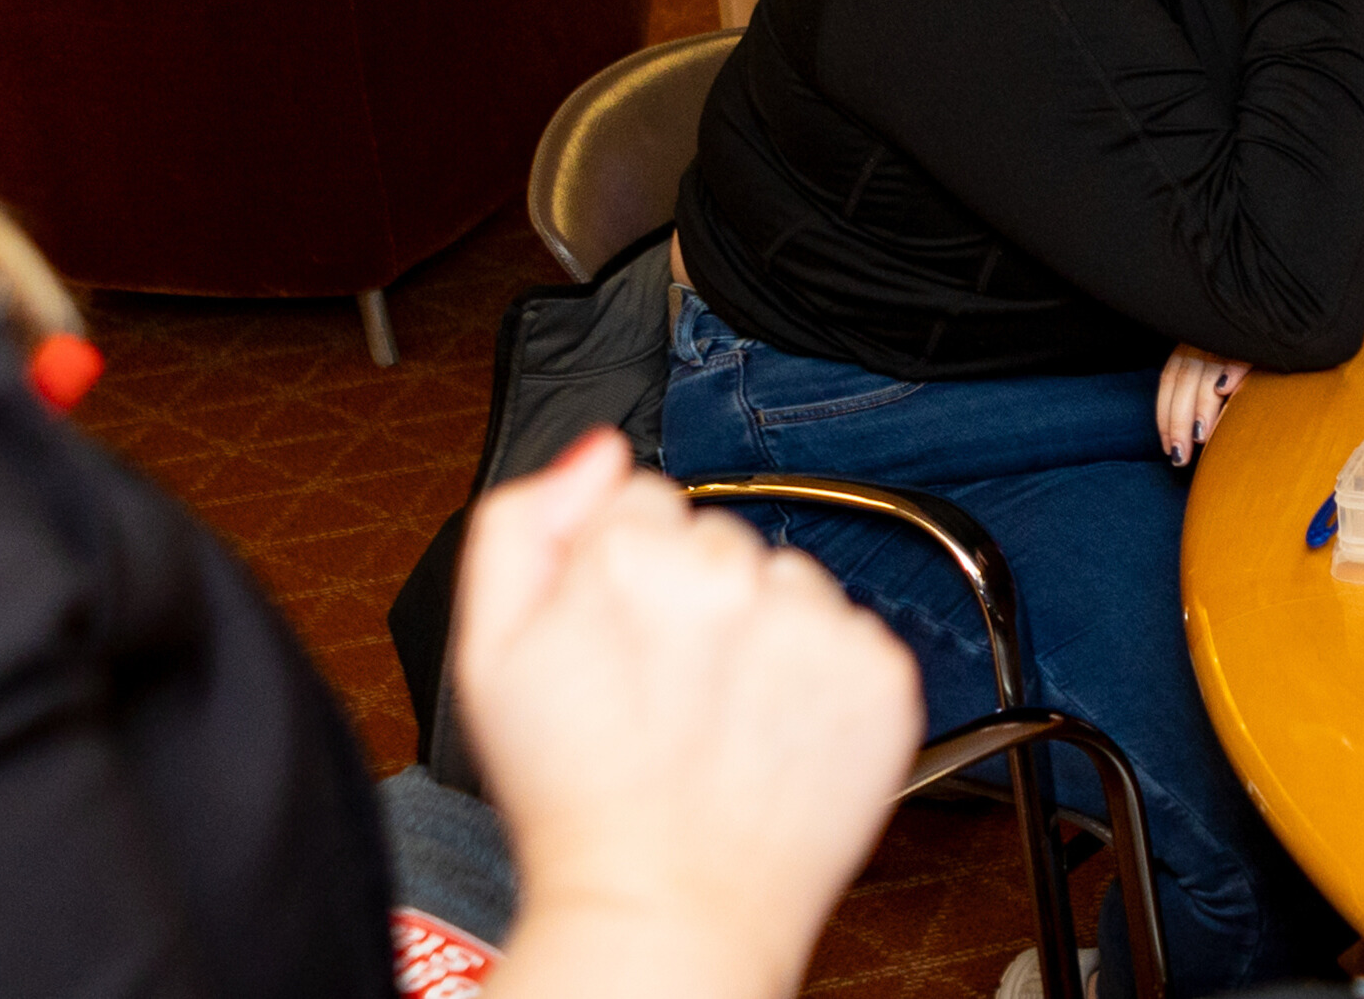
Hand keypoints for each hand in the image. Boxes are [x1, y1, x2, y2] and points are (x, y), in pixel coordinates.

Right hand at [456, 430, 921, 998]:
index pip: (644, 500)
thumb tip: (597, 450)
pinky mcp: (877, 676)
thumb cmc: (573, 797)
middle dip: (694, 596)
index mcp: (629, 558)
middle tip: (664, 690)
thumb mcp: (486, 651)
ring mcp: (814, 627)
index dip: (622, 571)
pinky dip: (821, 679)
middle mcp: (731, 579)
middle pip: (719, 539)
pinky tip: (773, 734)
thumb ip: (521, 523)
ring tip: (720, 719)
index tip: (619, 635)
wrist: (663, 913)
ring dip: (764, 631)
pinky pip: (851, 636)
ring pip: (790, 582)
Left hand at [1157, 343, 1249, 465]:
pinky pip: (1240, 353)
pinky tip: (1226, 390)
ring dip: (1202, 405)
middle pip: (1184, 382)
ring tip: (1201, 437)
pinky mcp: (1255, 335)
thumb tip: (1191, 434)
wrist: (1277, 324)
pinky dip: (1231, 371)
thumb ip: (1200, 390)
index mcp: (1191, 343)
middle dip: (1179, 422)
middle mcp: (1204, 338)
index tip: (1169, 447)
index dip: (1166, 416)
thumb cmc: (1245, 352)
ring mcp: (1228, 336)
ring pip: (1207, 371)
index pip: (1169, 381)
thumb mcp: (1215, 364)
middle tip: (1181, 455)